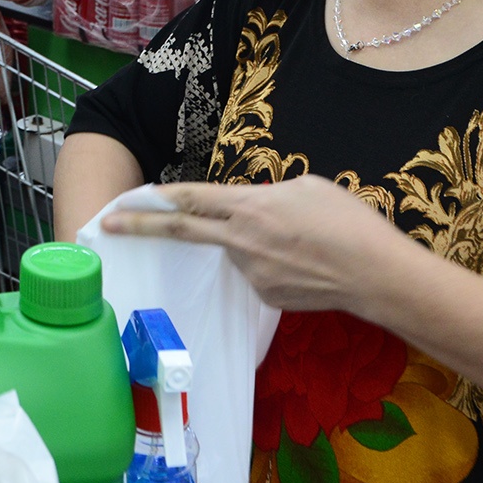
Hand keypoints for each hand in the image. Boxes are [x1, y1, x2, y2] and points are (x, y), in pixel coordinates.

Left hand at [100, 177, 418, 314]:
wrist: (375, 275)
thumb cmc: (348, 222)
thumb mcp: (307, 186)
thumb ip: (266, 194)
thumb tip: (251, 206)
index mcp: (249, 207)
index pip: (191, 199)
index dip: (156, 197)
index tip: (126, 199)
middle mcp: (241, 242)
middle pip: (183, 230)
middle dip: (141, 226)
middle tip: (108, 223)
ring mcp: (251, 273)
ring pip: (236, 250)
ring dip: (250, 242)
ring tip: (300, 240)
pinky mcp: (265, 297)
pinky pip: (258, 272)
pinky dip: (271, 263)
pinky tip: (303, 261)